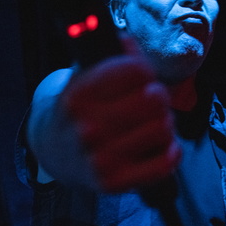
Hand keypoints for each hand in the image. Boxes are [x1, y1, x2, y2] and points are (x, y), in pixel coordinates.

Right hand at [63, 46, 180, 191]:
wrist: (54, 152)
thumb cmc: (81, 108)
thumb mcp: (85, 74)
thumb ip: (112, 54)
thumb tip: (128, 42)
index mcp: (78, 96)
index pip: (135, 70)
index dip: (143, 70)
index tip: (140, 75)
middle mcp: (86, 128)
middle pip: (154, 98)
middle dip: (158, 96)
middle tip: (151, 101)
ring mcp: (99, 159)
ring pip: (163, 128)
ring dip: (164, 124)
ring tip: (151, 125)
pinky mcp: (114, 183)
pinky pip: (165, 163)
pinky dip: (171, 152)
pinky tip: (161, 147)